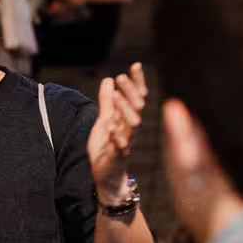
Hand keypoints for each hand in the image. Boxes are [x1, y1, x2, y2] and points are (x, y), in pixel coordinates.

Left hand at [89, 63, 146, 200]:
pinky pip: (121, 146)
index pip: (137, 97)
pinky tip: (113, 128)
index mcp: (128, 119)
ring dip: (125, 109)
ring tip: (115, 95)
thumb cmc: (108, 147)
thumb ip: (107, 102)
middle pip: (136, 107)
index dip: (137, 82)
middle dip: (130, 91)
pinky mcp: (117, 156)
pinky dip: (118, 137)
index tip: (136, 65)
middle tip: (120, 76)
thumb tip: (108, 79)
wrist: (108, 177)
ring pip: (132, 124)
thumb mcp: (105, 121)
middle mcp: (130, 129)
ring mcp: (125, 142)